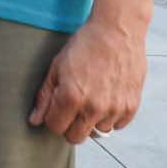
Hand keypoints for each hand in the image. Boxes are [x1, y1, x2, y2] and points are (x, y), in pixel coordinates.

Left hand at [29, 17, 147, 143]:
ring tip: (94, 97)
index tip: (58, 106)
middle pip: (76, 137)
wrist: (118, 30)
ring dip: (93, 120)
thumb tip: (35, 120)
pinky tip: (108, 96)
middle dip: (71, 125)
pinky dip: (112, 116)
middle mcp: (94, 107)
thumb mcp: (57, 66)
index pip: (56, 128)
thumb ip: (45, 96)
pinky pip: (117, 125)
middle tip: (74, 106)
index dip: (54, 118)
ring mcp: (115, 108)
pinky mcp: (131, 106)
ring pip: (98, 132)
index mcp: (72, 97)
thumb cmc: (85, 44)